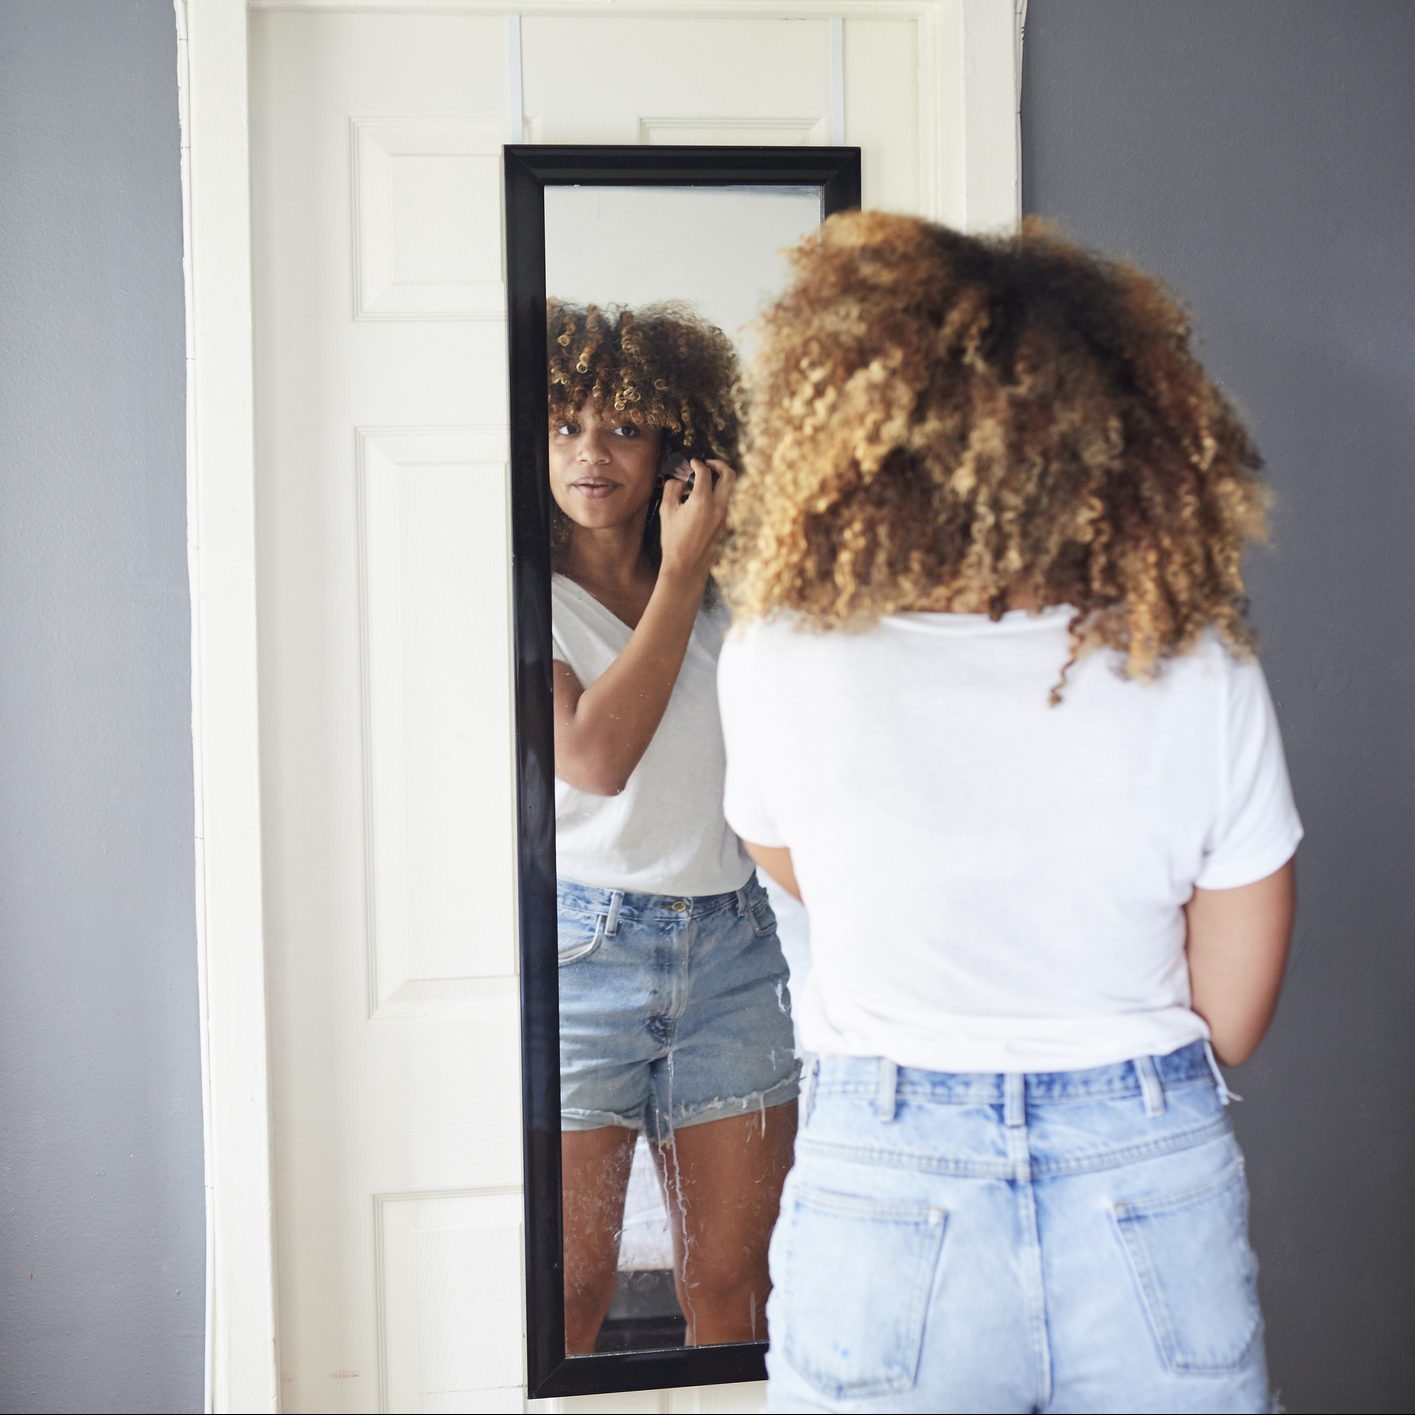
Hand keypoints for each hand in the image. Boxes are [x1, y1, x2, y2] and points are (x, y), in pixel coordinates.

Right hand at [659, 458, 735, 582]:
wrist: (686, 567)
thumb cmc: (674, 541)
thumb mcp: (667, 512)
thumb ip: (672, 490)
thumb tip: (679, 481)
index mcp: (702, 501)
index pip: (705, 472)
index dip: (697, 464)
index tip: (693, 462)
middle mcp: (718, 507)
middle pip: (730, 476)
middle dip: (720, 465)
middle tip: (709, 464)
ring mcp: (725, 517)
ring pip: (729, 491)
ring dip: (718, 483)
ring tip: (701, 487)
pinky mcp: (726, 526)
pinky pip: (724, 505)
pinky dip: (716, 498)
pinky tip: (701, 505)